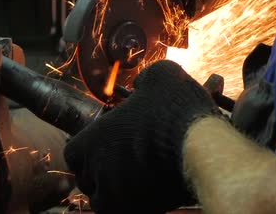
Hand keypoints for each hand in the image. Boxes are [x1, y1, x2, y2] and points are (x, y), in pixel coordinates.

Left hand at [64, 61, 219, 212]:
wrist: (202, 148)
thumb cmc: (176, 111)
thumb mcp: (160, 76)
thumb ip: (144, 80)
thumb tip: (143, 85)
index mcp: (92, 140)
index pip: (73, 154)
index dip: (87, 151)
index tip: (105, 147)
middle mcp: (98, 172)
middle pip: (87, 180)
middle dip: (100, 174)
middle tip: (122, 164)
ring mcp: (117, 196)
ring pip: (104, 202)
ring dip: (114, 193)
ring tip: (134, 181)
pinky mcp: (140, 211)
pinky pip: (127, 212)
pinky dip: (133, 205)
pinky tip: (151, 191)